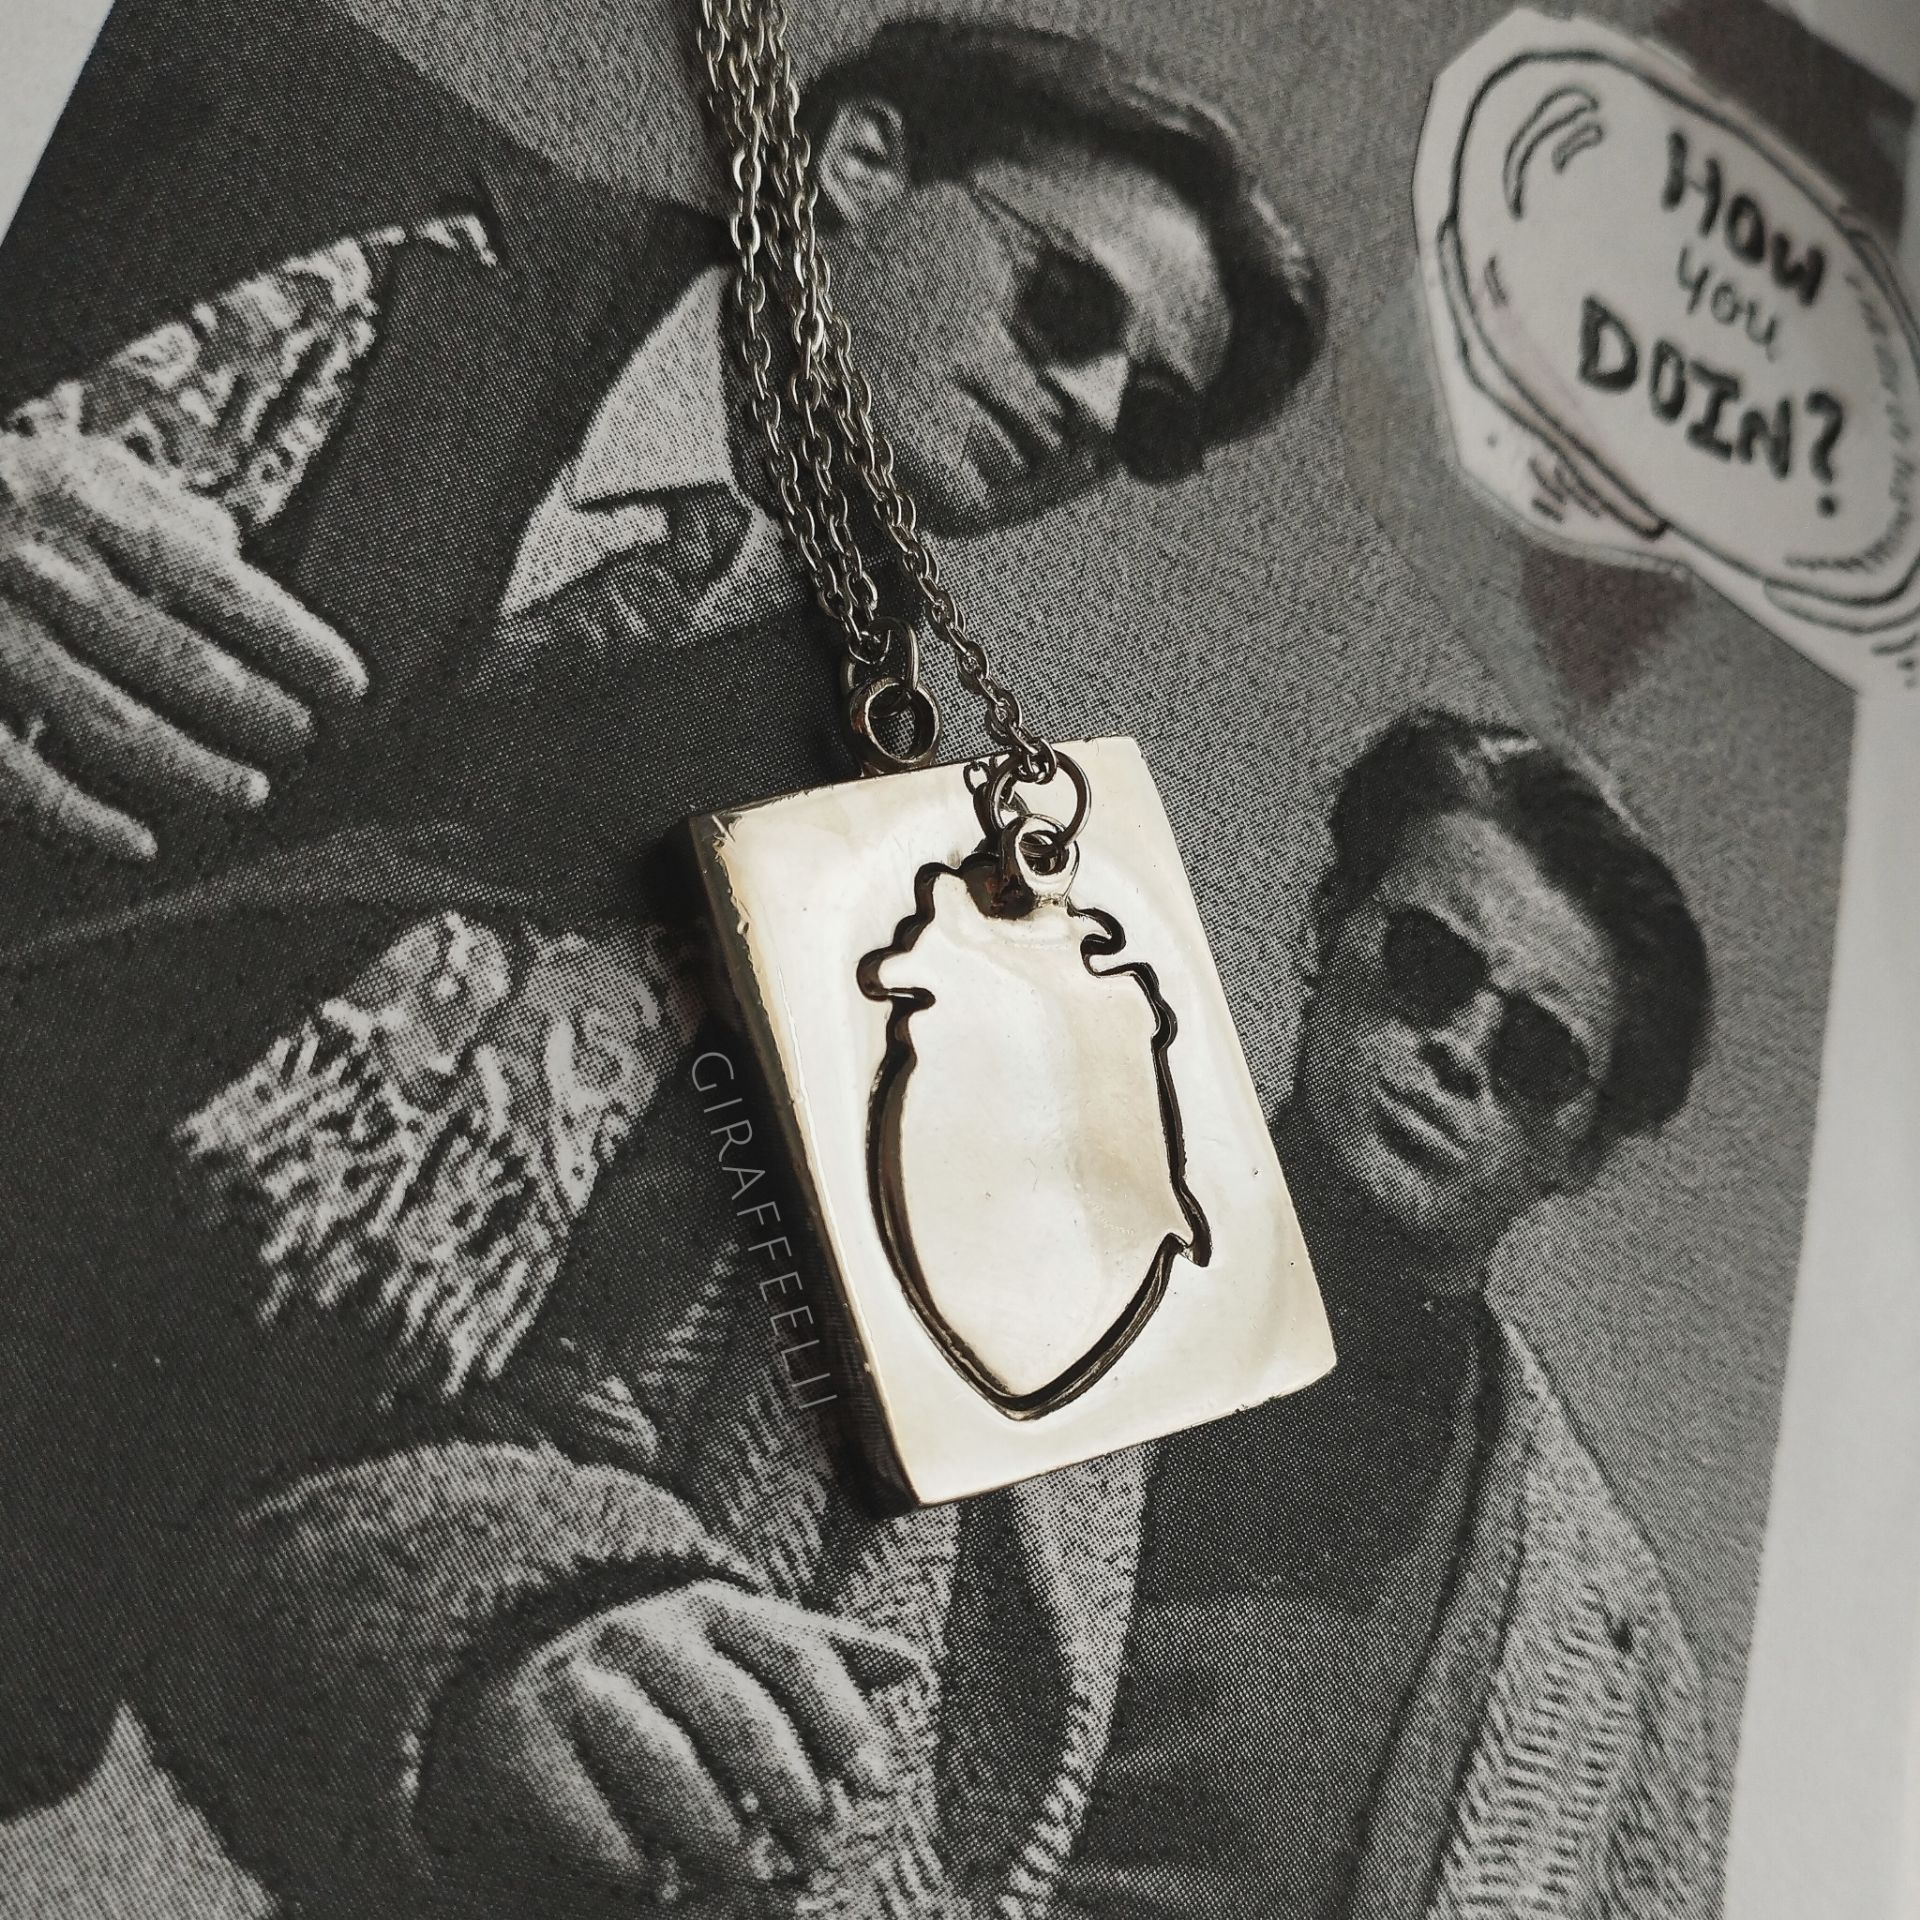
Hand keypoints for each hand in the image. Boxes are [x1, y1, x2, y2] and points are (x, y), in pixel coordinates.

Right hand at [0, 423, 366, 861]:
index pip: (221, 585)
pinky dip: (80, 817)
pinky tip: (137, 843)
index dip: (297, 642)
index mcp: (88, 507)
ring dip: (192, 768)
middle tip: (304, 739)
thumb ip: (156, 509)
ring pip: (111, 723)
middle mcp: (44, 569)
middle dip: (255, 710)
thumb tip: (236, 549)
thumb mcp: (73, 470)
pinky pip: (19, 772)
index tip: (351, 685)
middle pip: (176, 659)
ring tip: (250, 792)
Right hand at [423, 1579, 928, 1894]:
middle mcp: (649, 1628)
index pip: (793, 1655)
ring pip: (660, 1753)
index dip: (841, 1719)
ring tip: (744, 1869)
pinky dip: (621, 1845)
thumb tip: (911, 1662)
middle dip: (785, 1783)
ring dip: (710, 1821)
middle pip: (736, 1709)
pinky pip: (576, 1796)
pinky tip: (656, 1878)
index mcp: (713, 1607)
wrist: (517, 1649)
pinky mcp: (520, 1729)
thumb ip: (821, 1656)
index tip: (875, 1785)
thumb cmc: (663, 1665)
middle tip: (816, 1847)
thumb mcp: (740, 1644)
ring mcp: (583, 1675)